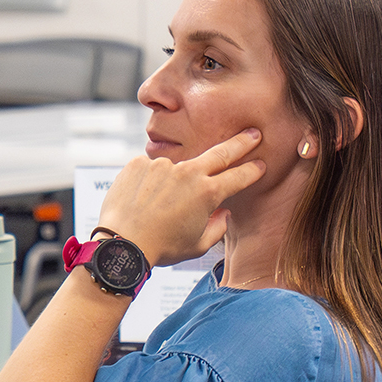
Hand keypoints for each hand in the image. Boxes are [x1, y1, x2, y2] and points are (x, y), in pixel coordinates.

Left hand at [99, 128, 265, 265]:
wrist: (121, 243)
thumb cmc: (161, 247)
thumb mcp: (197, 245)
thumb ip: (217, 227)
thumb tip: (223, 213)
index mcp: (207, 193)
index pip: (239, 176)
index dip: (252, 170)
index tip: (260, 164)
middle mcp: (187, 173)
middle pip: (221, 152)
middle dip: (240, 142)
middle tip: (252, 133)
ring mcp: (162, 165)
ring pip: (175, 170)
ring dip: (171, 184)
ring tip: (156, 208)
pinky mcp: (139, 163)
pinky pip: (150, 170)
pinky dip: (149, 183)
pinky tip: (142, 201)